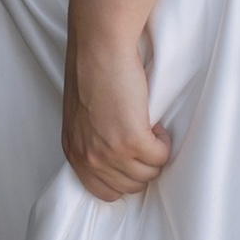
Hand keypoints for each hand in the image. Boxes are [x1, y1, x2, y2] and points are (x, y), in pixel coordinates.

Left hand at [62, 20, 172, 203]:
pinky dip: (164, 143)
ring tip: (149, 129)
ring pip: (148, 174)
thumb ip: (92, 142)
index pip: (103, 191)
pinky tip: (155, 124)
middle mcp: (90, 157)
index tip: (132, 161)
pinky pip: (160, 157)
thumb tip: (116, 158)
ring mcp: (110, 151)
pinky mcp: (132, 140)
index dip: (123, 179)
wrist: (99, 47)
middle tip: (144, 140)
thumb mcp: (81, 118)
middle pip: (130, 186)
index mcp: (74, 152)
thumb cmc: (91, 72)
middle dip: (142, 166)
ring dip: (155, 154)